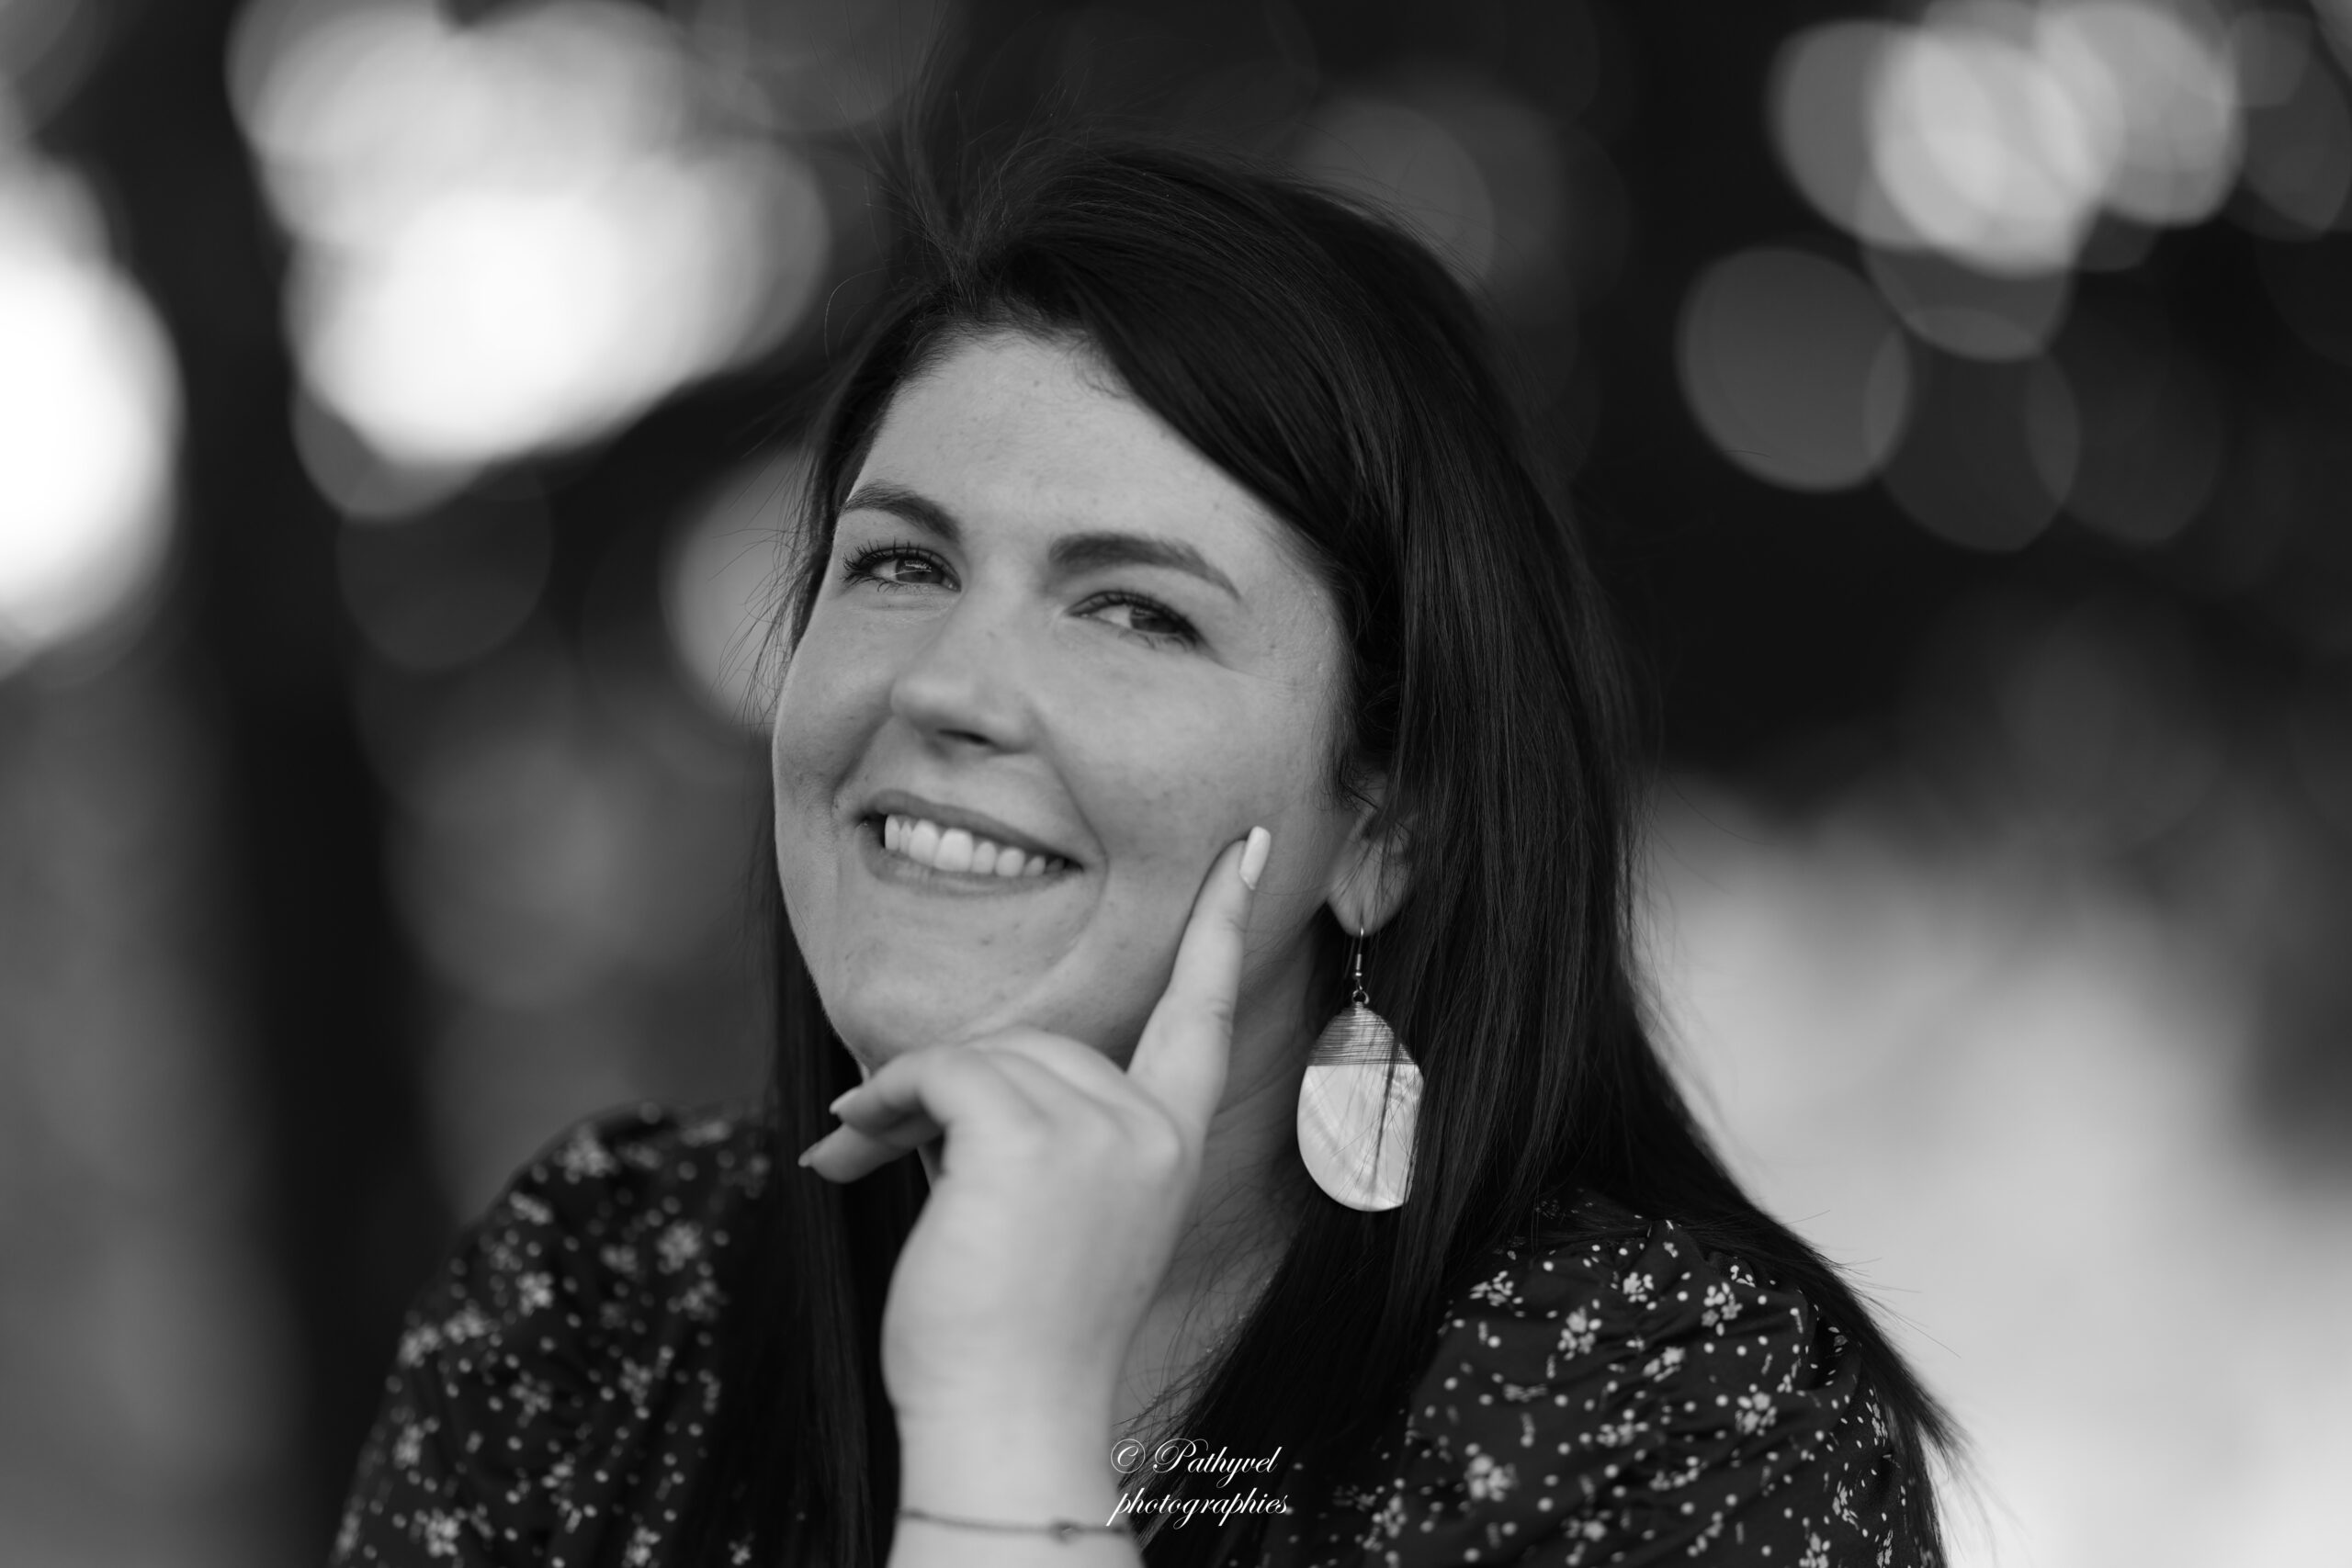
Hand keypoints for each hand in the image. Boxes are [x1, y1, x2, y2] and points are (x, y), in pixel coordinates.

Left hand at [796, 826, 1272, 1440]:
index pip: (1203, 1014)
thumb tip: (956, 1074)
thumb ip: (1049, 1134)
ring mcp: (1100, 1132)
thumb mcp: (1059, 1220)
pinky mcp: (1031, 1138)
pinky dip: (884, 1101)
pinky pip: (942, 1071)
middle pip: (1040, 1041)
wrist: (1007, 1424)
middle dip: (953, 1087)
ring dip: (904, 1098)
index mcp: (1172, 1148)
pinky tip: (851, 1149)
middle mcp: (1150, 1130)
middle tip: (873, 1140)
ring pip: (985, 1055)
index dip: (1222, 927)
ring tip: (858, 1154)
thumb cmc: (1017, 1339)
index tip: (1243, 848)